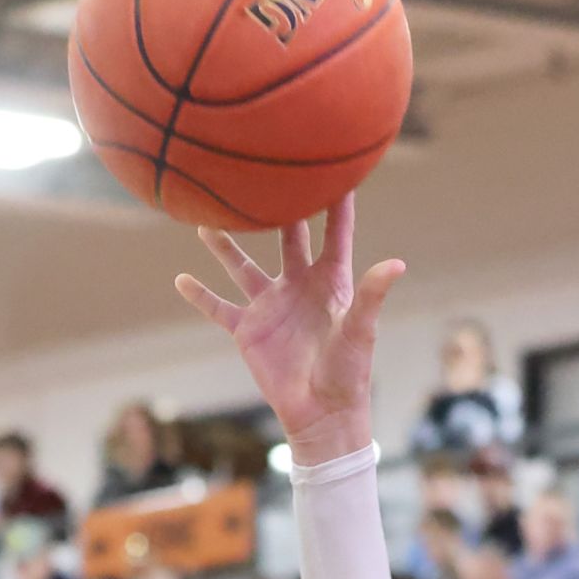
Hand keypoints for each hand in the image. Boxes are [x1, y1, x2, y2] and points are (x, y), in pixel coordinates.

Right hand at [175, 195, 403, 467]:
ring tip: (207, 216)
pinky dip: (200, 295)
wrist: (321, 414)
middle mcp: (298, 285)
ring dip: (226, 244)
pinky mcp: (248, 330)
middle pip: (286, 235)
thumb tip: (397, 264)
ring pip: (243, 265)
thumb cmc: (349, 374)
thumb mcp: (362, 331)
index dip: (335, 200)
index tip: (334, 164)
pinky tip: (181, 278)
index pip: (333, 231)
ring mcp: (270, 305)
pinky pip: (219, 307)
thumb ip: (372, 295)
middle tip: (263, 171)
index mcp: (331, 280)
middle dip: (277, 205)